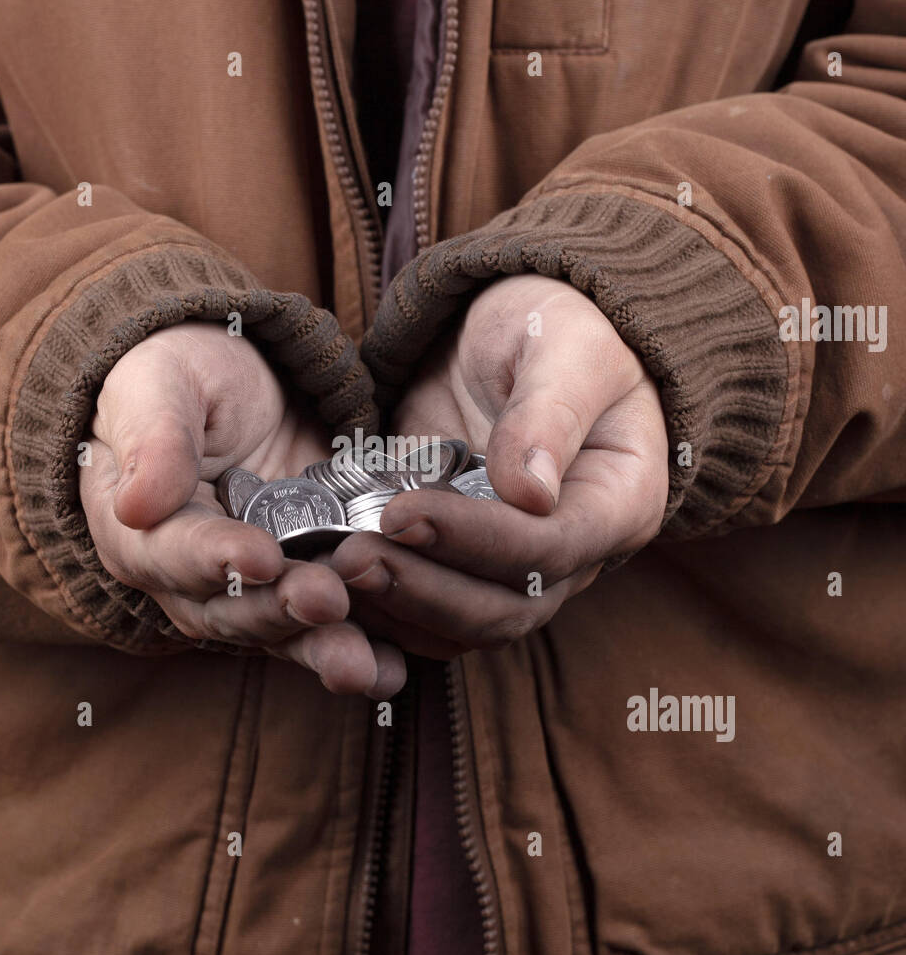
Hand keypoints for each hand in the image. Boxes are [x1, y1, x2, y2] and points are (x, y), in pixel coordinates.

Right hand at [79, 321, 405, 695]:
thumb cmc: (183, 376)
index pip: (171, 552)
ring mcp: (252, 591)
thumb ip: (154, 437)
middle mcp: (190, 579)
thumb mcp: (161, 383)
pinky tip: (395, 670)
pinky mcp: (305, 586)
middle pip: (231, 610)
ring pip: (283, 633)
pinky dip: (364, 651)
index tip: (259, 558)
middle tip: (328, 601)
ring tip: (365, 666)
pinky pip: (329, 628)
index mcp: (139, 530)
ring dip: (322, 650)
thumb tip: (138, 502)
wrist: (239, 385)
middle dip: (281, 611)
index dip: (215, 559)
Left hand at [331, 274, 668, 656]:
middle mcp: (576, 552)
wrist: (523, 334)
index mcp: (619, 500)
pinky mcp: (468, 567)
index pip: (552, 549)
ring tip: (334, 571)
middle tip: (351, 559)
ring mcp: (520, 568)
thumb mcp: (566, 346)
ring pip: (466, 626)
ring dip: (399, 609)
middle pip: (508, 608)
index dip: (476, 541)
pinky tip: (335, 582)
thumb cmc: (561, 328)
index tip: (401, 514)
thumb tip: (530, 493)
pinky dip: (385, 610)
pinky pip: (432, 615)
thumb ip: (550, 412)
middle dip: (426, 590)